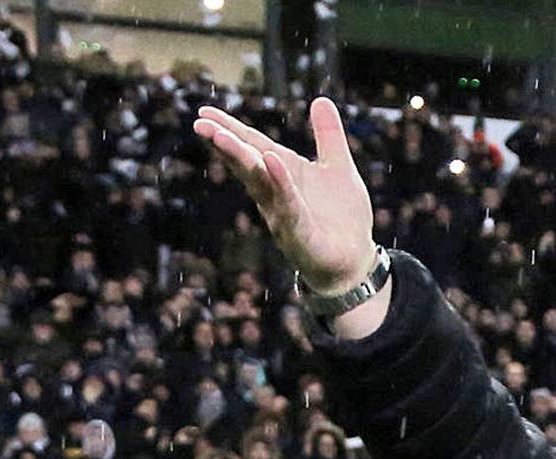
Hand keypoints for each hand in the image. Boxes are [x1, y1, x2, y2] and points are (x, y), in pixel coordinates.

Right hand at [194, 98, 377, 296]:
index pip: (253, 147)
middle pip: (247, 164)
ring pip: (260, 184)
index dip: (230, 129)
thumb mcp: (338, 167)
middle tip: (200, 124)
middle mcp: (277, 194)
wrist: (355, 261)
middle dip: (225, 143)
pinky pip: (289, 206)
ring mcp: (285, 216)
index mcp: (284, 174)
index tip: (203, 112)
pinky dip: (280, 185)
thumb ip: (328, 135)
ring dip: (242, 160)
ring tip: (223, 137)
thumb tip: (320, 98)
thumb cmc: (343, 218)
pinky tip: (271, 163)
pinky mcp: (301, 235)